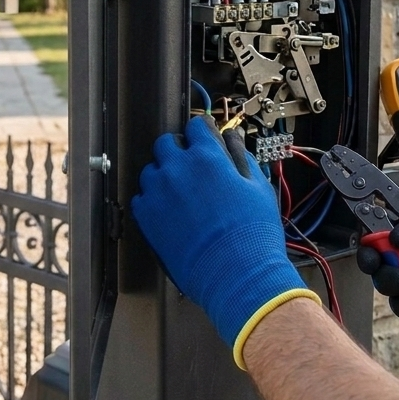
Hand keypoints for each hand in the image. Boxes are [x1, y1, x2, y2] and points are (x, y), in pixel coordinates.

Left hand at [131, 116, 317, 367]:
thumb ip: (241, 156)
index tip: (205, 140)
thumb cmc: (253, 233)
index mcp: (206, 156)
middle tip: (192, 169)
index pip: (195, 125)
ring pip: (150, 170)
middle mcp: (177, 168)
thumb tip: (230, 139)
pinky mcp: (145, 217)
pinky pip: (140, 198)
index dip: (202, 133)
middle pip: (166, 143)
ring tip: (180, 195)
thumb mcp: (258, 187)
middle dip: (178, 151)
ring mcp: (157, 192)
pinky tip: (169, 213)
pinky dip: (151, 201)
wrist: (236, 274)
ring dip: (163, 175)